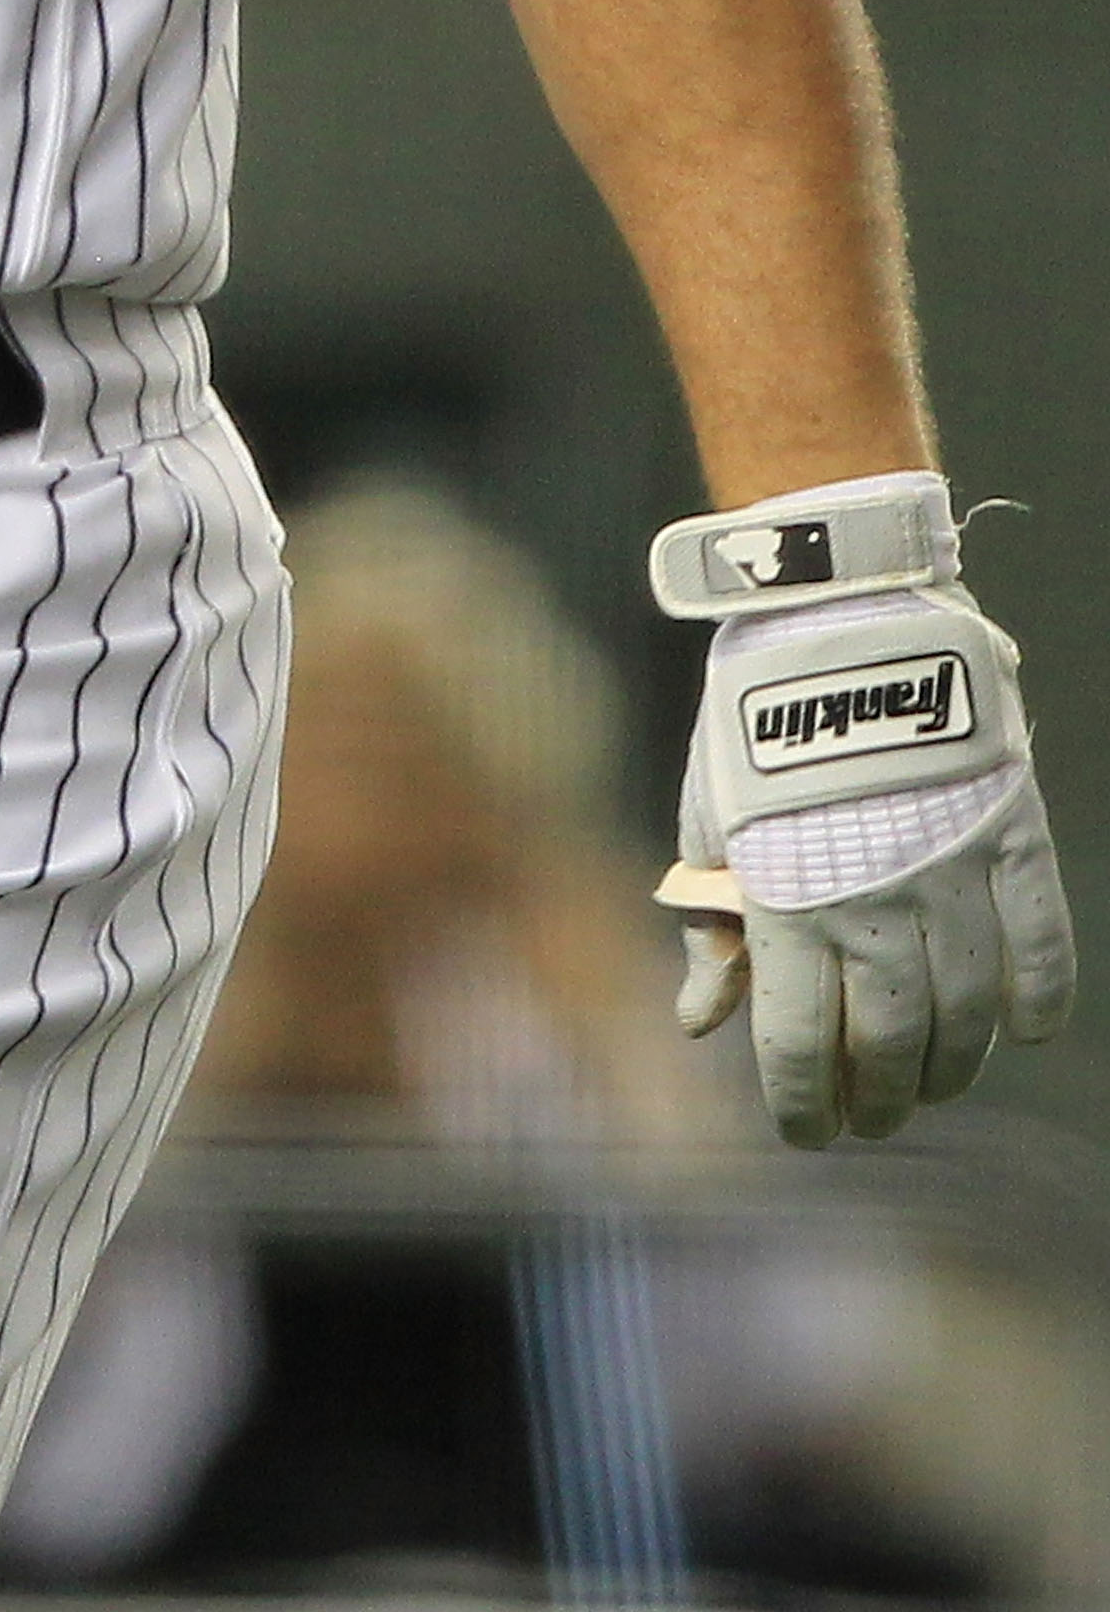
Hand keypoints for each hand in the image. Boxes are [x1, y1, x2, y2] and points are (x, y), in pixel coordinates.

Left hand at [655, 474, 1076, 1146]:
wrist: (836, 609)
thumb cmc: (753, 715)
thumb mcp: (710, 814)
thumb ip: (713, 921)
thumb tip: (701, 1020)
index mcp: (788, 899)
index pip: (798, 1042)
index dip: (803, 1103)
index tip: (807, 1131)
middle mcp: (876, 900)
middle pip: (890, 1042)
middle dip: (879, 1096)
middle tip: (874, 1117)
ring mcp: (951, 871)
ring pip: (969, 1012)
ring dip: (954, 1064)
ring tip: (934, 1082)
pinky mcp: (1010, 835)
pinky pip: (1040, 943)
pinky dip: (1036, 999)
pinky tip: (1020, 1028)